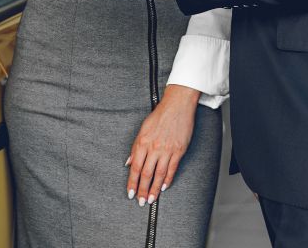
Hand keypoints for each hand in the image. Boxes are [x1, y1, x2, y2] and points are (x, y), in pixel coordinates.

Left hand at [125, 84, 199, 205]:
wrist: (177, 106)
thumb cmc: (160, 116)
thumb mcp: (142, 129)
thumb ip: (135, 147)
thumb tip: (129, 163)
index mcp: (143, 142)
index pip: (135, 168)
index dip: (132, 182)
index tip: (130, 193)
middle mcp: (154, 148)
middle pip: (146, 174)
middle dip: (142, 190)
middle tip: (141, 201)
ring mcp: (167, 150)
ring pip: (159, 174)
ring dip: (155, 189)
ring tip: (152, 199)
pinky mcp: (178, 150)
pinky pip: (172, 169)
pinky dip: (167, 179)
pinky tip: (164, 187)